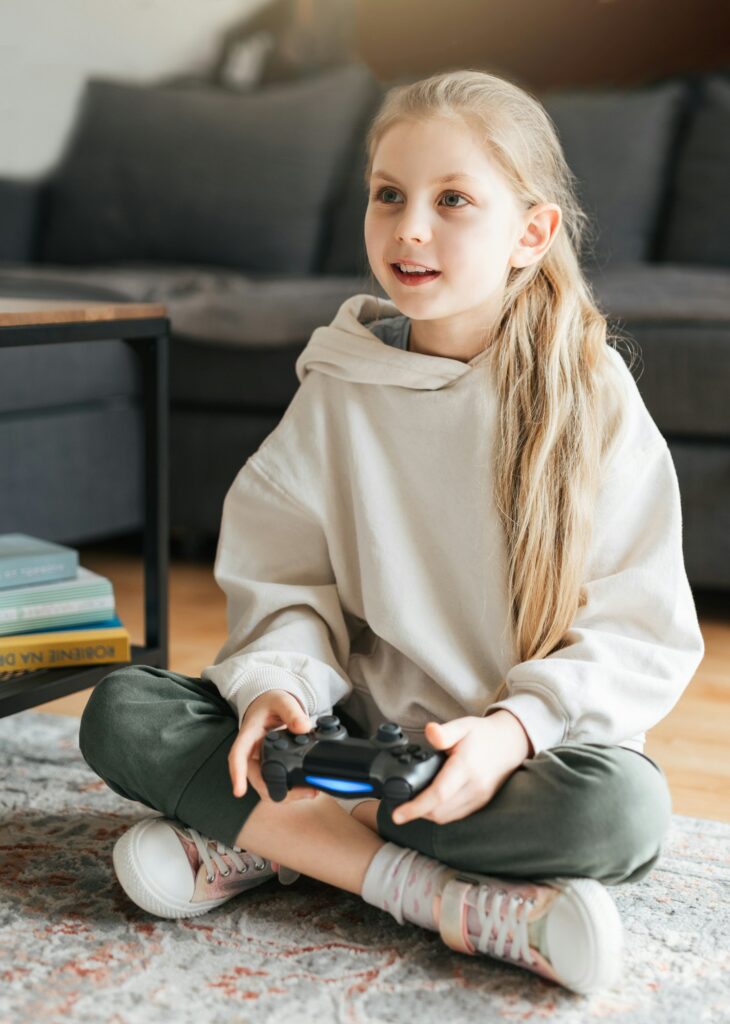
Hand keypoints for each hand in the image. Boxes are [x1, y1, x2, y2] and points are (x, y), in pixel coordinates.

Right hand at [228, 689, 319, 804]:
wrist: (270, 705)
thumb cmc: (271, 703)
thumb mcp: (282, 701)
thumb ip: (292, 712)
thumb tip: (304, 727)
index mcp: (248, 735)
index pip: (238, 756)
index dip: (237, 774)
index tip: (239, 791)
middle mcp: (250, 753)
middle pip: (255, 779)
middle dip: (276, 790)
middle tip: (304, 793)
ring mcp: (259, 762)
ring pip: (265, 786)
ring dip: (286, 793)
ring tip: (310, 791)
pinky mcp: (269, 766)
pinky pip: (275, 783)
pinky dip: (290, 788)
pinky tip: (307, 787)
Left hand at [390, 710, 531, 826]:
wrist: (512, 742)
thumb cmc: (483, 734)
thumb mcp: (462, 725)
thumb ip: (444, 732)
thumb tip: (429, 731)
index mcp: (466, 767)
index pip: (438, 794)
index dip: (415, 807)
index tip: (397, 815)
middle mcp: (474, 786)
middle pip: (439, 811)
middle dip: (417, 813)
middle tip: (400, 806)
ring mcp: (480, 797)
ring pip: (448, 817)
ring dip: (428, 815)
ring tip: (413, 805)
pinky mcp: (482, 803)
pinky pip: (457, 815)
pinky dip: (441, 814)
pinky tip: (432, 804)